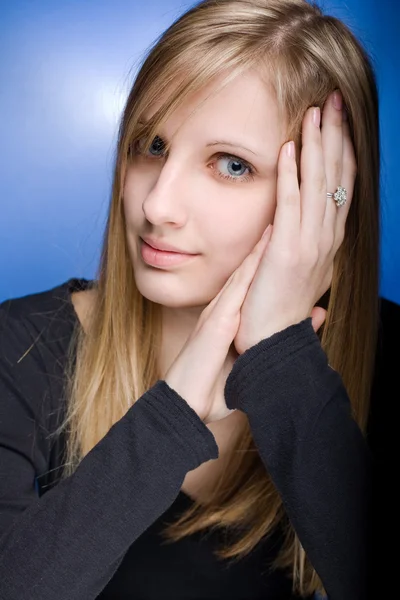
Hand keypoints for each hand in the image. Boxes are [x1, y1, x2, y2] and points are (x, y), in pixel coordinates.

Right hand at [164, 231, 270, 423]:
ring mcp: (218, 314)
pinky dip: (252, 265)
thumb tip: (274, 355)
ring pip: (244, 273)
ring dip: (261, 248)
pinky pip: (238, 287)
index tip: (283, 246)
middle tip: (284, 224)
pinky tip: (266, 247)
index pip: (249, 288)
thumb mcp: (242, 370)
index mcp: (226, 322)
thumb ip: (259, 355)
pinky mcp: (217, 321)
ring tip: (279, 223)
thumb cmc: (210, 392)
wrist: (184, 406)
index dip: (264, 265)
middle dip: (265, 248)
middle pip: (247, 273)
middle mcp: (222, 312)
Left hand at [234, 90, 355, 354]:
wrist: (273, 343)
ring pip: (319, 184)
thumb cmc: (279, 311)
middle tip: (334, 101)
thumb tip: (301, 232)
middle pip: (337, 177)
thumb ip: (303, 248)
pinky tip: (291, 147)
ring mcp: (310, 243)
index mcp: (329, 241)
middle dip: (336, 136)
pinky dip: (293, 173)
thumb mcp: (299, 275)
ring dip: (318, 145)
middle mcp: (327, 238)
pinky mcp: (288, 250)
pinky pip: (291, 203)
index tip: (338, 123)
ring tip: (316, 111)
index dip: (342, 152)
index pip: (341, 187)